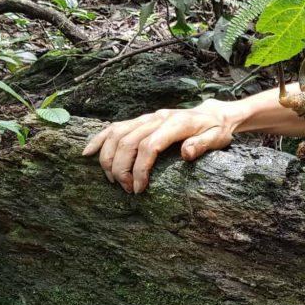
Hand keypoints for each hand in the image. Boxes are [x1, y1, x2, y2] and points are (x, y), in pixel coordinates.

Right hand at [82, 99, 238, 193]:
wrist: (213, 115)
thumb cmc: (216, 131)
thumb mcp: (218, 139)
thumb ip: (203, 144)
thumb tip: (185, 153)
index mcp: (177, 124)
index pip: (150, 145)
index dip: (140, 168)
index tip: (139, 188)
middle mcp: (158, 118)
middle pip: (129, 142)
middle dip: (122, 168)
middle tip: (126, 190)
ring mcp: (147, 118)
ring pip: (117, 134)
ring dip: (109, 158)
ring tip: (112, 180)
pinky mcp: (140, 120)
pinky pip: (114, 127)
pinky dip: (99, 139)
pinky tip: (87, 153)